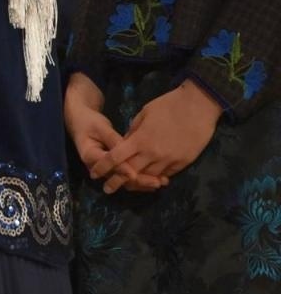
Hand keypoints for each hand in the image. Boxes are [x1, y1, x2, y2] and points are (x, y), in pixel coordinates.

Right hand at [65, 72, 164, 193]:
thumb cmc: (90, 122)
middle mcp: (97, 167)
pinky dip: (141, 178)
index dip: (125, 170)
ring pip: (125, 180)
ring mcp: (105, 169)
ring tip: (162, 182)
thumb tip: (128, 150)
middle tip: (158, 182)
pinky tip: (157, 178)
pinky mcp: (112, 168)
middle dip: (140, 181)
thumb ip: (114, 141)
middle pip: (120, 178)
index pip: (110, 166)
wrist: (80, 121)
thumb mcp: (100, 128)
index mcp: (90, 156)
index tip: (141, 173)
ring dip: (143, 183)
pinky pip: (127, 176)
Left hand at [96, 79, 220, 192]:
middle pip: (130, 173)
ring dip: (138, 183)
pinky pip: (166, 174)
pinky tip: (150, 181)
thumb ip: (133, 131)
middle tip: (107, 188)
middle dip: (117, 182)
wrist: (199, 105)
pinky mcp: (183, 162)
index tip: (94, 173)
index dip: (103, 167)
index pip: (115, 157)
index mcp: (140, 140)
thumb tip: (125, 143)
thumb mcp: (144, 114)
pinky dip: (156, 178)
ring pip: (149, 177)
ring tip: (128, 187)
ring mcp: (169, 159)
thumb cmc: (168, 105)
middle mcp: (153, 153)